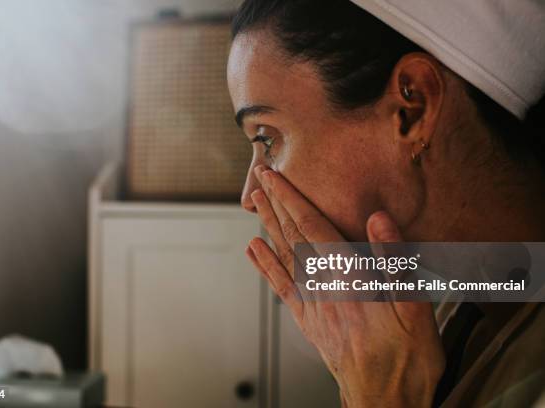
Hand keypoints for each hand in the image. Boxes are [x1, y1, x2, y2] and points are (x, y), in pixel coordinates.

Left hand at [245, 165, 444, 406]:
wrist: (386, 401)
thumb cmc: (408, 356)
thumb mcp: (415, 306)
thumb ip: (394, 259)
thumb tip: (377, 218)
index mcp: (350, 278)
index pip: (313, 227)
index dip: (292, 198)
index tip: (274, 176)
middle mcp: (324, 288)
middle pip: (293, 237)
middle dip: (275, 204)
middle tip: (258, 178)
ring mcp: (313, 306)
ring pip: (284, 257)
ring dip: (268, 227)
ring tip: (254, 204)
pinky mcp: (309, 322)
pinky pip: (282, 288)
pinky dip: (266, 266)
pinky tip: (255, 250)